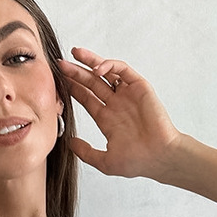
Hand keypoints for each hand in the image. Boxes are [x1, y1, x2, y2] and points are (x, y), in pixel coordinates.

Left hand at [58, 47, 183, 179]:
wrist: (159, 157)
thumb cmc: (137, 162)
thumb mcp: (105, 162)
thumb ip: (86, 152)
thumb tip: (69, 142)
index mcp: (107, 119)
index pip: (86, 98)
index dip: (72, 88)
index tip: (58, 81)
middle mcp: (116, 104)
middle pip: (92, 83)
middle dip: (76, 72)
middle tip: (60, 64)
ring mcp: (127, 95)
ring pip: (106, 72)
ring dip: (91, 62)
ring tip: (75, 54)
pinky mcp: (139, 87)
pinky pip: (122, 70)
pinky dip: (110, 65)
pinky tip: (97, 69)